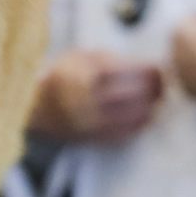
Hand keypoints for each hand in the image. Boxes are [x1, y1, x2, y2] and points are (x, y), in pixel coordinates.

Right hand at [30, 50, 162, 142]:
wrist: (33, 107)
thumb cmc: (62, 77)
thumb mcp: (79, 58)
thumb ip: (109, 61)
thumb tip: (145, 67)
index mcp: (79, 75)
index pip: (122, 72)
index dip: (145, 71)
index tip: (157, 68)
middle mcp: (82, 101)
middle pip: (128, 95)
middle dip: (151, 89)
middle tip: (162, 84)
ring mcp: (85, 122)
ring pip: (127, 117)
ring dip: (148, 108)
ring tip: (157, 100)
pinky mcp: (88, 138)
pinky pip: (120, 134)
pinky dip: (137, 126)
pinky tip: (146, 117)